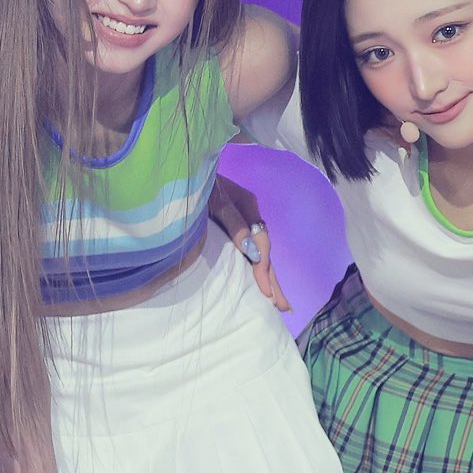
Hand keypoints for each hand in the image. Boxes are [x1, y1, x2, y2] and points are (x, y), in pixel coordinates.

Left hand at [209, 174, 287, 311]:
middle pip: (266, 252)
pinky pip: (250, 249)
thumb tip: (252, 251)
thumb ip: (234, 222)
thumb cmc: (198, 181)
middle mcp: (251, 216)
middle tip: (284, 308)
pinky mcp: (234, 225)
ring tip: (277, 302)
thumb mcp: (213, 199)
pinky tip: (258, 279)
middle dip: (274, 281)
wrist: (188, 164)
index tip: (266, 294)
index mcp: (249, 207)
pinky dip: (255, 266)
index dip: (263, 270)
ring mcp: (245, 220)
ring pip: (260, 253)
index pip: (261, 245)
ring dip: (268, 277)